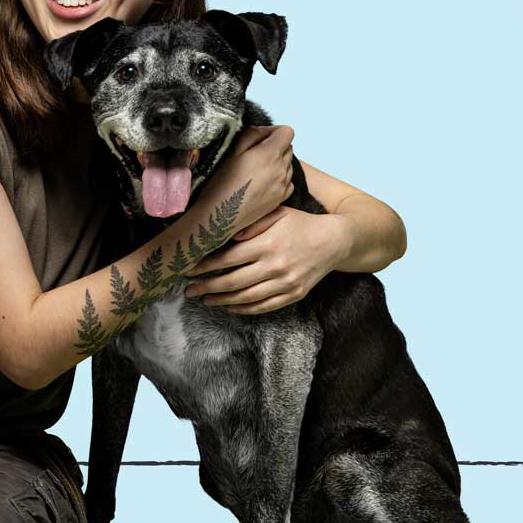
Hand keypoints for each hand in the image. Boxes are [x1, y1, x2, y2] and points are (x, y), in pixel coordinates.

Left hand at [183, 206, 355, 313]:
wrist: (334, 241)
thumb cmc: (300, 224)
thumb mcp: (276, 214)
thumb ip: (250, 224)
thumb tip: (226, 236)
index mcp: (267, 243)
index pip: (227, 259)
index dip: (205, 266)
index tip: (188, 270)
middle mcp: (275, 265)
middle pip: (232, 281)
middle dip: (207, 287)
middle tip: (189, 290)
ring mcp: (286, 283)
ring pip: (246, 297)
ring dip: (222, 300)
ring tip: (205, 300)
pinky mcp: (294, 294)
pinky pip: (264, 306)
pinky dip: (244, 309)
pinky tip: (230, 307)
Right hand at [195, 125, 294, 233]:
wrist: (219, 216)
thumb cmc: (221, 184)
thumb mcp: (231, 152)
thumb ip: (251, 134)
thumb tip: (264, 131)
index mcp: (269, 154)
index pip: (287, 132)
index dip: (274, 131)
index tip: (262, 138)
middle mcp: (281, 170)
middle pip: (289, 148)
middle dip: (275, 147)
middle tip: (255, 155)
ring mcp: (283, 186)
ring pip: (289, 165)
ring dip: (278, 163)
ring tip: (256, 171)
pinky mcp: (281, 199)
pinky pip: (288, 182)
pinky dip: (280, 179)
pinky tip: (262, 183)